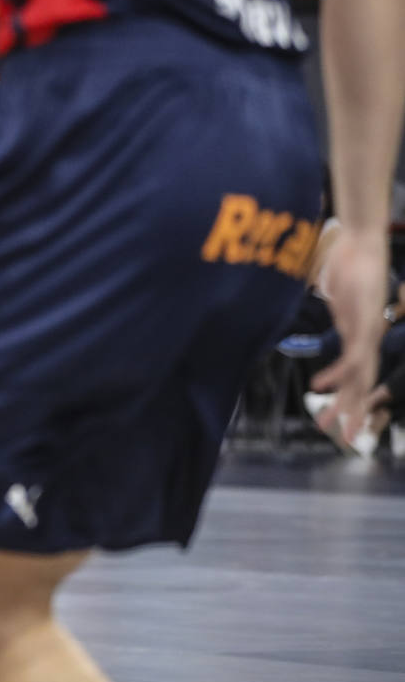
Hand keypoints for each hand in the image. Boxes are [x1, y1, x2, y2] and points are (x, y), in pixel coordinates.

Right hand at [311, 226, 388, 440]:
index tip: (337, 413)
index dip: (349, 395)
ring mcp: (367, 332)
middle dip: (352, 413)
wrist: (362, 242)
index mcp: (361, 333)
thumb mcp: (335, 290)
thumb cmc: (347, 259)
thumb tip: (314, 304)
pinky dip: (337, 375)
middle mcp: (368, 337)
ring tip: (338, 429)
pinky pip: (351, 357)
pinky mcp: (363, 324)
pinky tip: (321, 387)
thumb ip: (329, 303)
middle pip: (362, 383)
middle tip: (344, 439)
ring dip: (347, 405)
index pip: (357, 372)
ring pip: (360, 379)